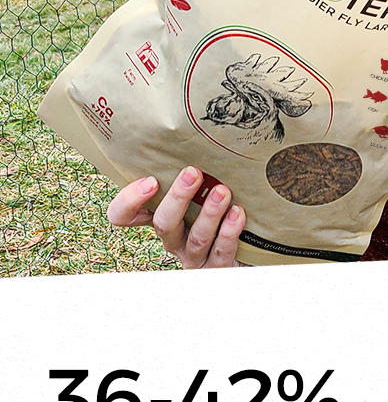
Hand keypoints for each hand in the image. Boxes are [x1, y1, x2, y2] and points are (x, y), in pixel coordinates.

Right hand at [106, 166, 246, 268]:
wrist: (249, 254)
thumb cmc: (222, 214)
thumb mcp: (203, 192)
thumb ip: (195, 174)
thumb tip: (197, 133)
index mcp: (162, 218)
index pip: (124, 216)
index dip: (128, 201)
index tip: (149, 180)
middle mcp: (174, 239)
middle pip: (164, 223)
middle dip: (178, 197)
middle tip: (193, 173)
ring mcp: (195, 257)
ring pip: (196, 238)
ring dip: (209, 213)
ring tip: (222, 191)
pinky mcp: (218, 268)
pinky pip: (221, 252)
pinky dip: (229, 232)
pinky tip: (238, 213)